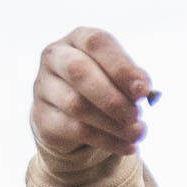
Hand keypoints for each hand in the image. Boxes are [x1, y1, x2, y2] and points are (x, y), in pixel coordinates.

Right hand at [31, 27, 153, 168]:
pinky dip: (107, 141)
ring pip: (76, 104)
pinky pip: (75, 130)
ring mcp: (44, 86)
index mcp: (77, 39)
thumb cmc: (102, 87)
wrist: (70, 117)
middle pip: (78, 71)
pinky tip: (127, 146)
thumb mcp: (119, 77)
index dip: (121, 67)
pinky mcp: (43, 117)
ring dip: (113, 123)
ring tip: (137, 133)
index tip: (143, 91)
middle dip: (113, 97)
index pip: (96, 43)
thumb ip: (132, 79)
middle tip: (136, 115)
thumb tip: (142, 89)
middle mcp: (55, 57)